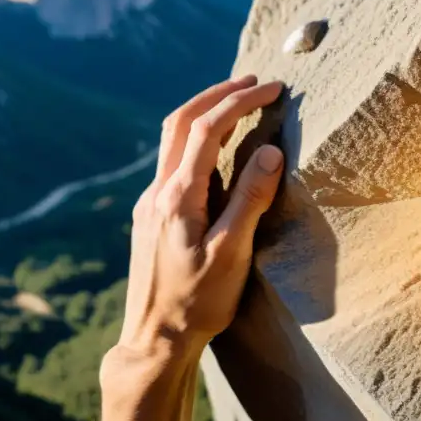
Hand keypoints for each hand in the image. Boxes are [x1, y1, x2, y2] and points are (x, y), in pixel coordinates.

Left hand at [102, 76, 284, 407]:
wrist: (152, 339)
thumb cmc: (196, 304)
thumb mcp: (231, 255)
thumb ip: (250, 201)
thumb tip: (271, 151)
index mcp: (177, 197)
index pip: (207, 128)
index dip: (240, 100)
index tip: (272, 87)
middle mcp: (156, 192)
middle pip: (179, 122)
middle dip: (216, 94)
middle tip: (253, 82)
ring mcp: (148, 203)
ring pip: (171, 141)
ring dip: (203, 115)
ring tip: (238, 104)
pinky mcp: (149, 216)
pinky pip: (171, 163)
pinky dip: (195, 142)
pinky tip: (217, 151)